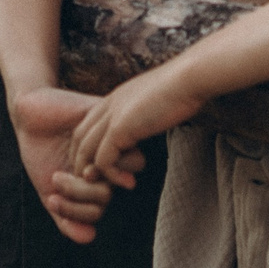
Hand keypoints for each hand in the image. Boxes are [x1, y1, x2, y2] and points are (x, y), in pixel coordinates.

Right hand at [8, 86, 137, 242]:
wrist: (30, 117)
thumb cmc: (41, 153)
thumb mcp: (49, 191)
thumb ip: (66, 218)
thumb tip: (90, 238)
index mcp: (96, 184)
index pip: (98, 209)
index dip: (77, 212)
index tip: (51, 201)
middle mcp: (109, 166)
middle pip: (109, 193)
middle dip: (80, 194)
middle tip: (57, 180)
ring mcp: (113, 146)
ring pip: (125, 171)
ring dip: (90, 177)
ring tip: (67, 170)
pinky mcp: (112, 124)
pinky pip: (120, 145)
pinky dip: (95, 158)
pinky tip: (73, 155)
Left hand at [63, 67, 199, 186]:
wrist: (190, 78)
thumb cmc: (184, 88)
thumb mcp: (157, 101)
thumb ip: (146, 113)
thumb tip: (153, 123)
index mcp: (115, 98)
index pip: (87, 125)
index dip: (87, 147)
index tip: (99, 166)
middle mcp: (108, 105)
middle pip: (79, 138)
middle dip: (82, 162)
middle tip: (96, 182)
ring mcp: (111, 115)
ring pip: (85, 151)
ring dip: (93, 173)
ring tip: (107, 189)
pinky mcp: (120, 128)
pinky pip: (103, 159)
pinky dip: (112, 175)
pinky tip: (128, 183)